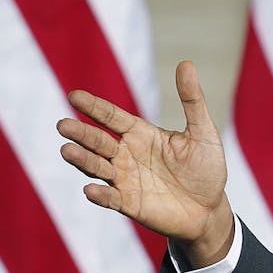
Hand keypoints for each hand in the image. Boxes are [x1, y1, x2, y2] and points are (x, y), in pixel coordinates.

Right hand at [58, 60, 233, 266]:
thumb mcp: (203, 132)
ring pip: (97, 167)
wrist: (210, 209)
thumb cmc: (206, 168)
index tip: (74, 95)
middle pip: (98, 141)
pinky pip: (110, 198)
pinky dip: (100, 194)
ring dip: (82, 160)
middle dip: (81, 133)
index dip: (94, 107)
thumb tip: (186, 63)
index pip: (112, 117)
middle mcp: (127, 155)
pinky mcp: (129, 204)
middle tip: (63, 125)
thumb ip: (192, 101)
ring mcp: (125, 180)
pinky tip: (91, 189)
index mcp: (141, 134)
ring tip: (67, 150)